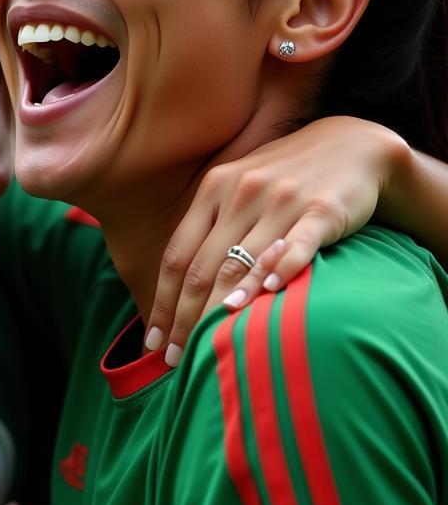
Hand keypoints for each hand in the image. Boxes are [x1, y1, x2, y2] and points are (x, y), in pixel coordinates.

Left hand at [144, 117, 409, 364]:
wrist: (350, 145)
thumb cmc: (283, 177)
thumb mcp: (237, 189)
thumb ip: (209, 227)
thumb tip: (178, 286)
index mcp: (213, 190)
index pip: (178, 255)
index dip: (164, 301)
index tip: (154, 341)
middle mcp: (241, 193)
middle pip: (204, 266)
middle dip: (186, 317)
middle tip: (177, 359)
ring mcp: (281, 200)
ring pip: (245, 261)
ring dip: (223, 305)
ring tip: (209, 345)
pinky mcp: (322, 209)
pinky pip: (298, 245)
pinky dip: (282, 270)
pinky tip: (269, 297)